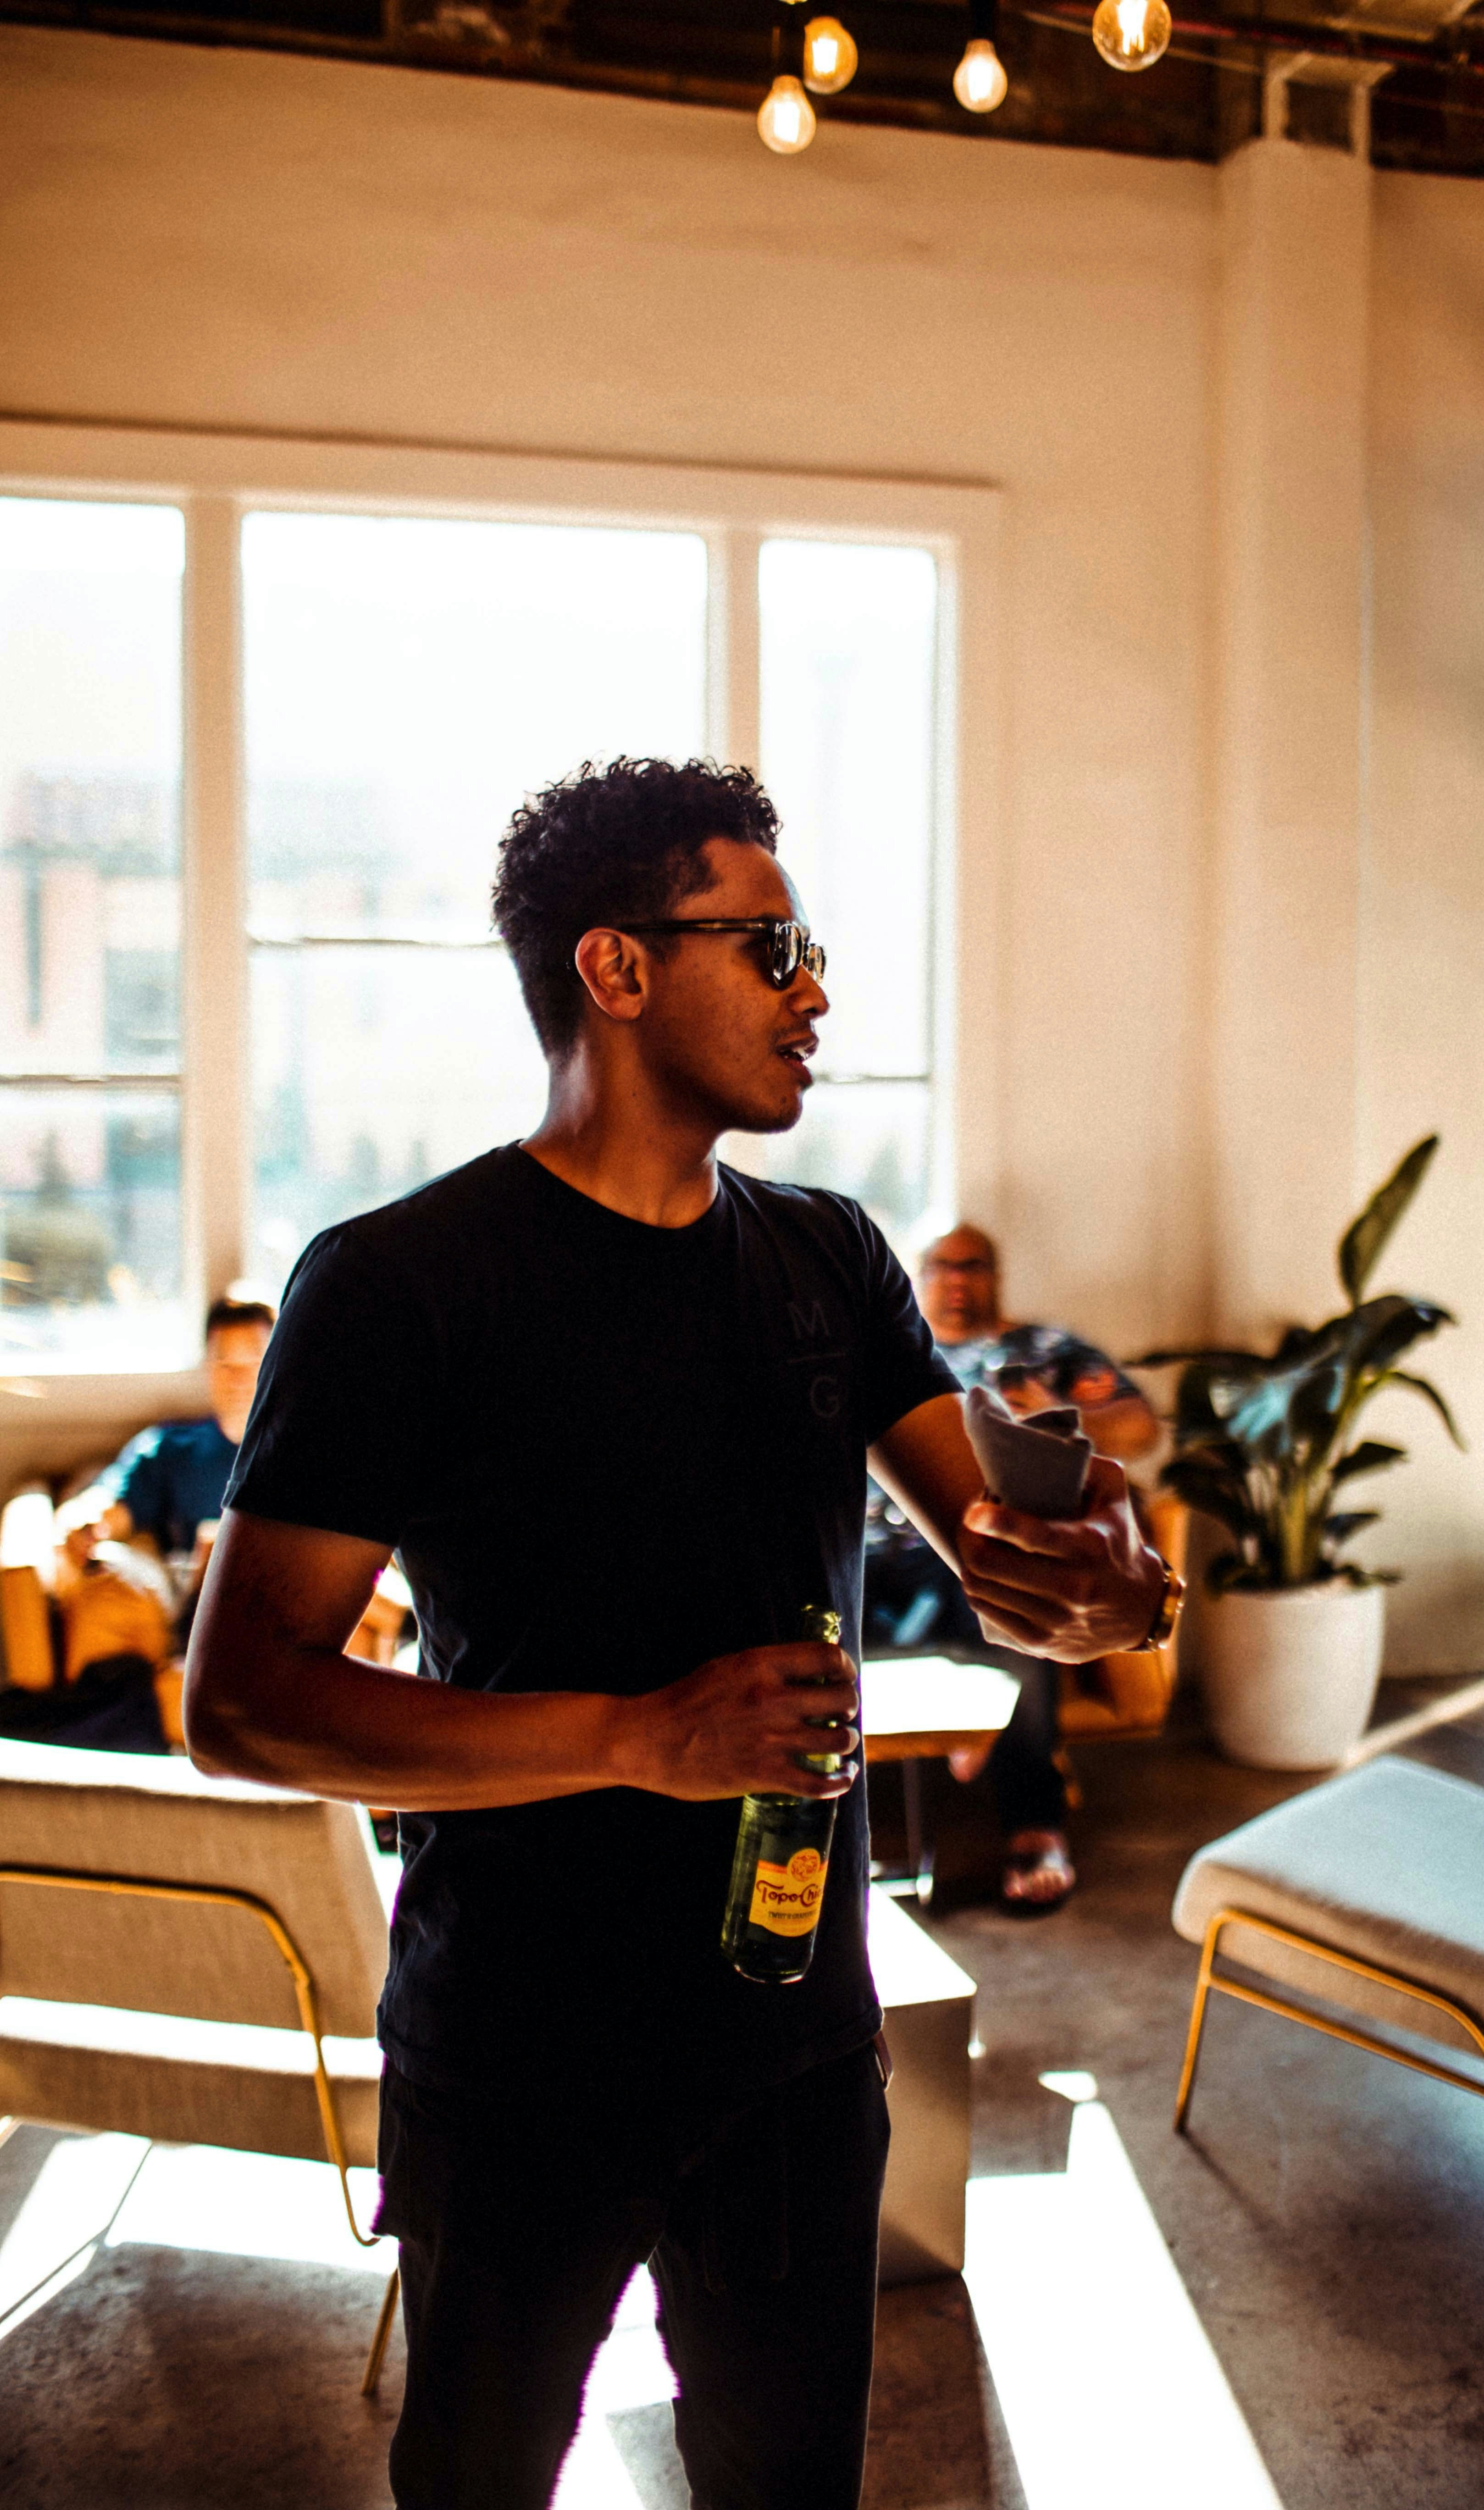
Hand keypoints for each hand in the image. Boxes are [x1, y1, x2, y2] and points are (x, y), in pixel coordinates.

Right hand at [613, 1641, 859, 1802]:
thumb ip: (765, 1667)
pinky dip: (839, 1782)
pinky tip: (843, 1778)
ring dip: (846, 1742)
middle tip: (843, 1712)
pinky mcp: (764, 1774)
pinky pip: (819, 1783)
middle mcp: (772, 1699)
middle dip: (849, 1705)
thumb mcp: (726, 1667)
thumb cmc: (684, 1702)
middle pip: (842, 1699)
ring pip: (839, 1740)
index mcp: (761, 1665)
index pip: (827, 1657)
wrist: (648, 1740)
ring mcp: (770, 1738)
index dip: (846, 1667)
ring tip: (841, 1743)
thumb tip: (803, 1669)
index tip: (845, 1676)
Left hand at [958, 1454, 1163, 1661]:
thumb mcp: (1114, 1496)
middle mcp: (1073, 1588)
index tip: (973, 1511)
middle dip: (969, 1538)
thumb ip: (1087, 1465)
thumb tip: (1047, 1443)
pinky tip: (982, 1573)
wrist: (1139, 1608)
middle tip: (970, 1521)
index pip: (1033, 1537)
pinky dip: (977, 1589)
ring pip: (982, 1589)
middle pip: (992, 1564)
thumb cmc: (1118, 1540)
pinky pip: (987, 1612)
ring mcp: (1055, 1620)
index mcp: (1089, 1547)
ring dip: (968, 1561)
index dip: (996, 1522)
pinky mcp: (1041, 1643)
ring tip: (974, 1543)